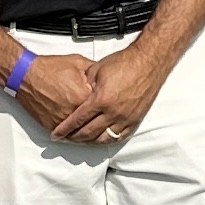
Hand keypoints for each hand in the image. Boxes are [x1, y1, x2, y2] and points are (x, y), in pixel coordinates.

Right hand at [11, 50, 103, 136]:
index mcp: (84, 96)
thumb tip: (105, 76)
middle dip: (100, 121)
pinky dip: (72, 135)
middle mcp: (74, 111)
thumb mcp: (78, 63)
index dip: (108, 106)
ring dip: (88, 134)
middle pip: (94, 122)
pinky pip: (66, 136)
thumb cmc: (49, 68)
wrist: (26, 75)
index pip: (104, 107)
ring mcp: (62, 120)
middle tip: (105, 121)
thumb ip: (94, 72)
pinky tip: (78, 133)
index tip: (111, 106)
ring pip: (81, 133)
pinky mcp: (51, 125)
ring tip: (95, 132)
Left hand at [48, 51, 163, 144]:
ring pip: (103, 139)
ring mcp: (125, 118)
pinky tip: (101, 139)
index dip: (64, 129)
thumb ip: (84, 85)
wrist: (147, 62)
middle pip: (88, 133)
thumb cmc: (124, 63)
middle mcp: (113, 112)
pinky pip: (119, 136)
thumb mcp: (96, 70)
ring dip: (90, 142)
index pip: (77, 120)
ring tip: (81, 140)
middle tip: (66, 139)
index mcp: (100, 100)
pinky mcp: (135, 120)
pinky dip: (107, 140)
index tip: (56, 134)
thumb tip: (75, 95)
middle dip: (74, 138)